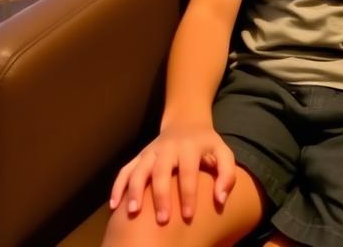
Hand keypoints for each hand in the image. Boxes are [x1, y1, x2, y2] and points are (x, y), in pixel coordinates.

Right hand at [109, 124, 236, 222]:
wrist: (186, 122)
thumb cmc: (206, 145)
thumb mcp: (223, 152)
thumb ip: (227, 174)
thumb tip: (221, 199)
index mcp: (189, 147)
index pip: (188, 171)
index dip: (188, 194)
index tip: (188, 216)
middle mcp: (168, 147)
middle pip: (161, 171)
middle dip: (161, 195)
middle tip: (162, 219)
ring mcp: (151, 151)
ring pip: (139, 169)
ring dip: (135, 190)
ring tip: (133, 213)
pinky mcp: (140, 155)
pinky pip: (125, 169)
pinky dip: (118, 186)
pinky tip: (114, 205)